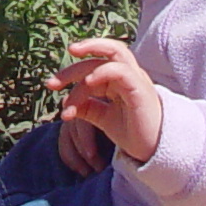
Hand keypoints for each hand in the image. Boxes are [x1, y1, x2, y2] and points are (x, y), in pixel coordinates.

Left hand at [46, 37, 162, 165]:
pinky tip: (87, 85)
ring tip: (63, 83)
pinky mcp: (141, 89)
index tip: (51, 86)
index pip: (93, 64)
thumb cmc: (133, 135)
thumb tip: (65, 102)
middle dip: (73, 67)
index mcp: (120, 79)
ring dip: (85, 65)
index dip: (70, 73)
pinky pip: (121, 71)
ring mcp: (136, 79)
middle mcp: (129, 74)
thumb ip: (88, 107)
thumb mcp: (104, 119)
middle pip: (100, 54)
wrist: (155, 153)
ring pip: (113, 53)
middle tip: (51, 83)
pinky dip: (103, 72)